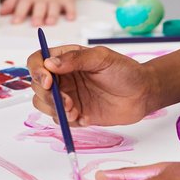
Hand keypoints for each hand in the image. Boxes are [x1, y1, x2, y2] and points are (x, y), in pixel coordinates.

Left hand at [2, 0, 77, 23]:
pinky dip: (71, 12)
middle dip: (37, 15)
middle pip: (39, 7)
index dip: (18, 13)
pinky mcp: (67, 0)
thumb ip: (10, 3)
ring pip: (54, 8)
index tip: (15, 22)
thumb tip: (0, 13)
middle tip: (34, 23)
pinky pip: (70, 6)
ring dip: (52, 15)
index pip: (22, 5)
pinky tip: (71, 18)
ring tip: (49, 23)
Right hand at [28, 44, 154, 126]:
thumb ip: (76, 58)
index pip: (38, 60)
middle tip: (66, 101)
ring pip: (43, 104)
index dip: (36, 71)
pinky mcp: (75, 113)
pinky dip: (68, 121)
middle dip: (47, 95)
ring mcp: (67, 96)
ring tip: (75, 110)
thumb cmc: (125, 71)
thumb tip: (50, 63)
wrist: (142, 94)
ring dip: (55, 109)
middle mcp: (63, 77)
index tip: (48, 81)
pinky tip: (85, 117)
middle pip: (36, 85)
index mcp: (66, 59)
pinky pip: (60, 120)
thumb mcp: (102, 58)